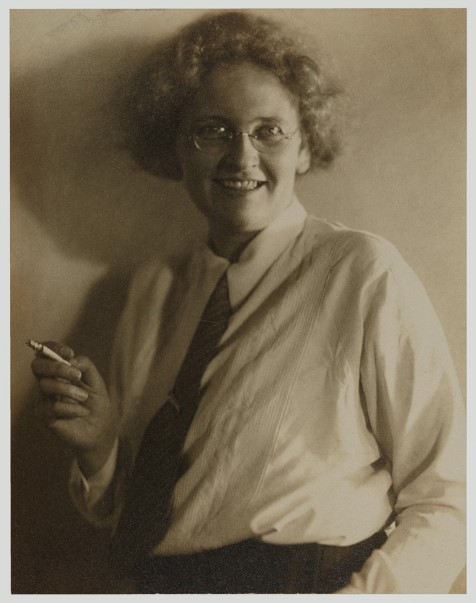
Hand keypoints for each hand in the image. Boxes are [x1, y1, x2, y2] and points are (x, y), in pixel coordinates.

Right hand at [31, 341, 118, 477]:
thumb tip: (71, 360)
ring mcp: (43, 399)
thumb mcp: (96, 381)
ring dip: (69, 390)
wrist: (100, 430)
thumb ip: (85, 366)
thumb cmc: (96, 404)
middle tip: (77, 375)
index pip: (45, 354)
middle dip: (57, 367)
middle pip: (37, 366)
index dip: (52, 348)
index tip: (69, 352)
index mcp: (58, 372)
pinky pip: (52, 407)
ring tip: (84, 398)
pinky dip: (70, 408)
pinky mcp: (44, 416)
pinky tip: (81, 412)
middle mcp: (47, 383)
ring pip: (45, 385)